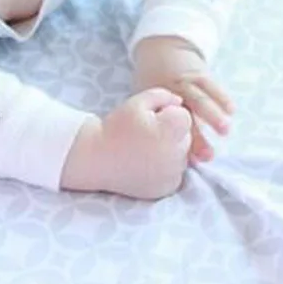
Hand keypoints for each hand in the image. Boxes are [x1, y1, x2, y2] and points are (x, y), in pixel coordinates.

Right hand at [61, 88, 191, 199]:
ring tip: (145, 149)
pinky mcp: (168, 187)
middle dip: (171, 132)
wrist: (96, 159)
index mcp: (169, 131)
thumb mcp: (137, 102)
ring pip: (182, 155)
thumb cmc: (116, 127)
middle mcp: (175, 154)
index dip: (167, 114)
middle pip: (186, 136)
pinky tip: (146, 163)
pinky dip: (166, 168)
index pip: (184, 117)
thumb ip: (163, 95)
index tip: (149, 119)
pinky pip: (176, 172)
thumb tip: (180, 102)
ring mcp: (172, 174)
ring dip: (170, 150)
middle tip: (146, 135)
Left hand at [132, 36, 234, 164]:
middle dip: (197, 136)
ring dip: (213, 116)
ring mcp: (185, 82)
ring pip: (199, 99)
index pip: (165, 125)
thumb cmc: (154, 85)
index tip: (187, 162)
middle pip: (184, 117)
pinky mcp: (199, 73)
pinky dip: (222, 97)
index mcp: (154, 103)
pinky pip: (211, 85)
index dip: (176, 144)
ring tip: (225, 131)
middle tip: (209, 155)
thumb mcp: (148, 101)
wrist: (161, 50)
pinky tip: (232, 110)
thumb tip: (172, 160)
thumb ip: (160, 126)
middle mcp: (169, 93)